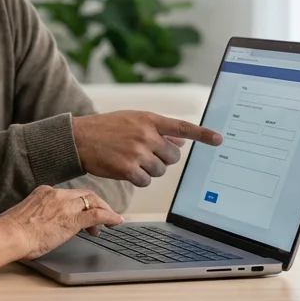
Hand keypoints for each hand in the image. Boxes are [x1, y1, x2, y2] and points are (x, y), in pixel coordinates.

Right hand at [0, 186, 123, 259]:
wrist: (9, 235)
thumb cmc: (9, 231)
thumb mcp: (24, 216)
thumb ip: (36, 215)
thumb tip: (38, 224)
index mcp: (44, 192)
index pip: (69, 194)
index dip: (80, 203)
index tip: (82, 212)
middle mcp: (56, 194)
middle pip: (84, 194)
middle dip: (95, 204)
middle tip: (100, 218)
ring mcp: (65, 206)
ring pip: (93, 202)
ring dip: (103, 211)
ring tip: (109, 222)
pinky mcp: (72, 220)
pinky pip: (97, 215)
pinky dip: (110, 217)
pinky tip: (116, 222)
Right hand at [72, 111, 222, 186]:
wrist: (79, 139)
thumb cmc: (106, 128)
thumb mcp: (133, 120)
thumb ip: (158, 129)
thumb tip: (182, 140)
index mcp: (149, 119)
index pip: (182, 127)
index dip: (203, 134)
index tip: (219, 139)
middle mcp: (146, 134)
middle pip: (173, 156)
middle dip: (163, 159)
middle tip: (146, 155)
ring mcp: (138, 152)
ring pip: (160, 170)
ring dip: (149, 170)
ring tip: (132, 160)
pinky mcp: (128, 169)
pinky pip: (146, 181)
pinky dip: (138, 179)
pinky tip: (126, 169)